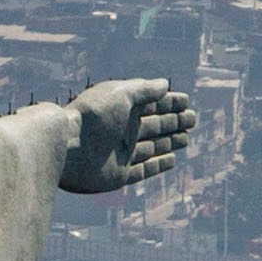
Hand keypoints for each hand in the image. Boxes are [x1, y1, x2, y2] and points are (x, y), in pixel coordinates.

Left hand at [60, 78, 195, 193]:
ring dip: (170, 142)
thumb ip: (144, 90)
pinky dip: (159, 165)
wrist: (68, 148)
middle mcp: (121, 131)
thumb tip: (164, 84)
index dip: (169, 102)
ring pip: (152, 147)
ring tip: (187, 138)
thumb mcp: (121, 94)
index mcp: (120, 109)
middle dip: (174, 121)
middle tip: (192, 119)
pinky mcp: (119, 175)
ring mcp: (120, 154)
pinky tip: (173, 159)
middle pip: (153, 125)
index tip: (187, 101)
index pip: (150, 103)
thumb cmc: (93, 116)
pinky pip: (144, 170)